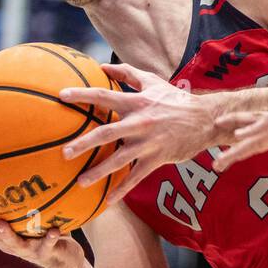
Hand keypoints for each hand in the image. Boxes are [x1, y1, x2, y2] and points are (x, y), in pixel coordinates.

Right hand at [0, 185, 85, 267]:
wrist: (64, 261)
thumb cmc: (44, 232)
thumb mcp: (31, 215)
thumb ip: (23, 199)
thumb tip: (15, 166)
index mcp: (1, 234)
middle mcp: (9, 244)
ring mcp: (27, 250)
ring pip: (12, 244)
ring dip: (6, 234)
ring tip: (2, 223)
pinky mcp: (47, 254)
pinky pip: (48, 245)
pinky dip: (49, 238)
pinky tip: (53, 230)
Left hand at [59, 62, 222, 204]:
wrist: (206, 120)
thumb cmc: (177, 100)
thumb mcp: (154, 82)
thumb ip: (128, 74)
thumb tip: (103, 67)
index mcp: (136, 103)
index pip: (104, 96)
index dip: (82, 95)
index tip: (61, 96)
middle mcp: (140, 123)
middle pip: (106, 133)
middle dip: (84, 142)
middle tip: (64, 152)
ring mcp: (148, 143)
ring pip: (119, 160)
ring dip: (99, 171)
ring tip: (81, 182)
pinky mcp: (157, 159)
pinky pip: (137, 176)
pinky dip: (123, 189)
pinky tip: (109, 200)